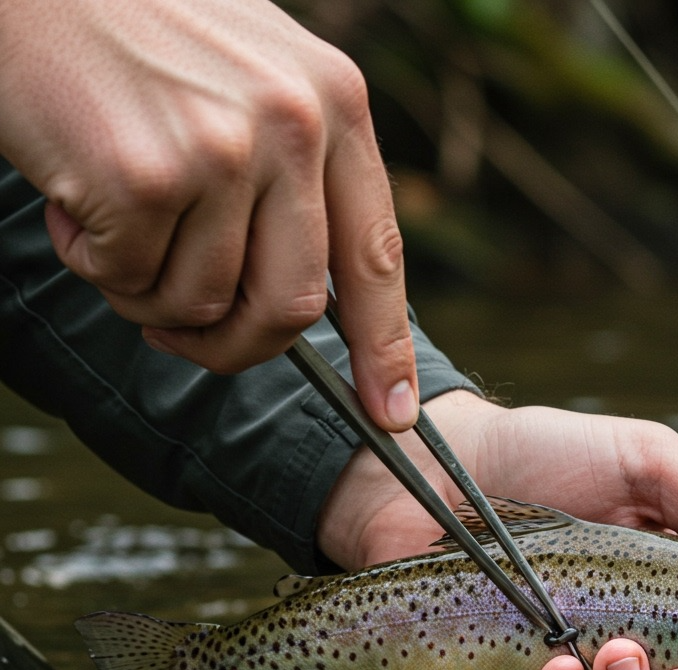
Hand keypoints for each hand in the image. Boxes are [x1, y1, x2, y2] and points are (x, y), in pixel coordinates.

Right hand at [0, 0, 417, 428]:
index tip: (391, 412)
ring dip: (148, 292)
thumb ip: (296, 181)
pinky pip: (131, 283)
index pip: (377, 256)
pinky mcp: (145, 174)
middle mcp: (293, 125)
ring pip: (204, 306)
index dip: (383, 348)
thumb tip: (307, 305)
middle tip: (183, 334)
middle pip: (293, 309)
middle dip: (237, 347)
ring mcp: (223, 149)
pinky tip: (75, 195)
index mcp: (336, 104)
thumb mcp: (255, 80)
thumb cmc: (139, 34)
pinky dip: (94, 263)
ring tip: (114, 220)